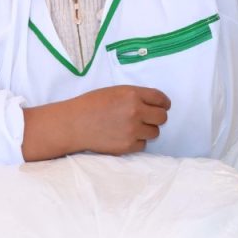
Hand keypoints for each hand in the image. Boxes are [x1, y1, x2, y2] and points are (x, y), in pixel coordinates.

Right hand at [22, 85, 170, 160]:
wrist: (73, 124)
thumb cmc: (91, 105)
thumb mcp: (115, 92)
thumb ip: (135, 96)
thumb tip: (155, 104)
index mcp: (132, 94)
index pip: (160, 98)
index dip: (164, 103)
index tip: (164, 106)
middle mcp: (135, 111)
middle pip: (162, 117)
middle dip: (157, 117)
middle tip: (148, 118)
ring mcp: (132, 130)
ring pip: (154, 132)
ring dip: (147, 130)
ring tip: (132, 128)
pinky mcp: (127, 146)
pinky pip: (143, 145)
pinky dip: (137, 142)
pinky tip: (124, 136)